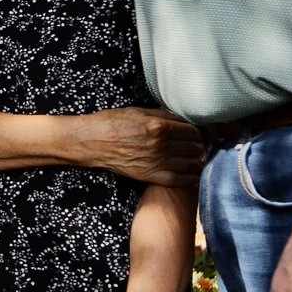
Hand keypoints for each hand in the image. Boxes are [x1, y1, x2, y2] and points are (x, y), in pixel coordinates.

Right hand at [71, 108, 204, 186]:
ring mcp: (156, 163)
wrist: (91, 142)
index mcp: (159, 127)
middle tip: (198, 144)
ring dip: (198, 161)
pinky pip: (179, 180)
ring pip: (191, 164)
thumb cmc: (112, 123)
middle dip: (199, 145)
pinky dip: (190, 178)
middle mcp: (161, 146)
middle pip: (194, 148)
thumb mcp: (139, 111)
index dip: (198, 131)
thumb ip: (163, 115)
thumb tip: (182, 118)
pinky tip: (193, 173)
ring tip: (197, 157)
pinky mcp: (150, 176)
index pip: (192, 131)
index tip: (198, 132)